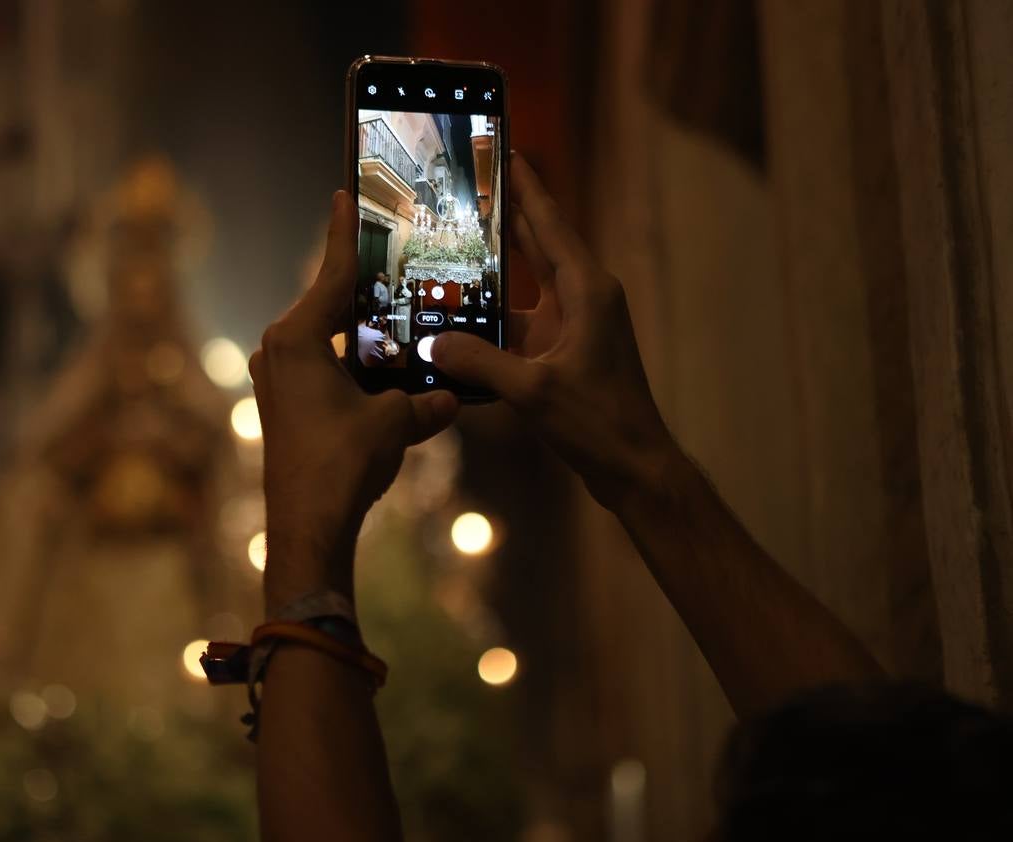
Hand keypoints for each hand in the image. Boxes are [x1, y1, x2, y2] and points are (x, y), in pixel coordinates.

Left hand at [251, 191, 458, 610]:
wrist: (307, 528)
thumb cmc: (341, 466)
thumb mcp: (393, 424)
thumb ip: (425, 402)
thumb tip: (453, 397)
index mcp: (298, 339)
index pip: (330, 274)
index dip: (344, 234)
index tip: (345, 194)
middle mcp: (279, 351)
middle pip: (328, 303)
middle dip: (362, 283)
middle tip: (392, 253)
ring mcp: (277, 380)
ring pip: (326, 337)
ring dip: (359, 326)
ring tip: (397, 306)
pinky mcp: (284, 406)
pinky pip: (322, 366)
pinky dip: (351, 359)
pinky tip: (383, 362)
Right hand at [432, 154, 674, 509]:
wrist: (634, 465)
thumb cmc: (598, 422)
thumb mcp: (534, 390)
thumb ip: (480, 364)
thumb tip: (433, 346)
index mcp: (587, 290)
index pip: (550, 224)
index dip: (527, 187)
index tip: (506, 150)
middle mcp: (583, 298)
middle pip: (539, 245)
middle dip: (506, 217)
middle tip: (469, 188)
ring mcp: (575, 326)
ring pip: (526, 286)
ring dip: (492, 273)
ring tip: (447, 251)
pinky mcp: (565, 352)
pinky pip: (523, 322)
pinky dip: (494, 318)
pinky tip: (459, 321)